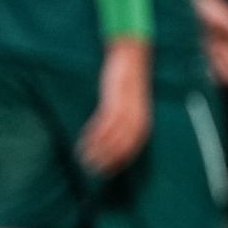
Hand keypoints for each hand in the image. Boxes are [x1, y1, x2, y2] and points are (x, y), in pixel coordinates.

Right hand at [81, 39, 151, 174]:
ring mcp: (126, 105)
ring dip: (99, 149)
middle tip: (94, 170)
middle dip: (110, 159)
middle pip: (125, 143)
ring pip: (114, 134)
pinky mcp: (115, 96)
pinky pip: (105, 120)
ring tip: (84, 160)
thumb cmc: (128, 82)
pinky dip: (96, 133)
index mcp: (143, 117)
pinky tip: (84, 141)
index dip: (122, 159)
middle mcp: (137, 113)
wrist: (131, 56)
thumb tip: (113, 138)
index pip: (135, 144)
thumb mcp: (131, 102)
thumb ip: (125, 119)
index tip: (109, 172)